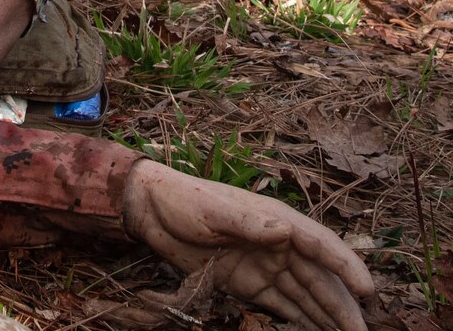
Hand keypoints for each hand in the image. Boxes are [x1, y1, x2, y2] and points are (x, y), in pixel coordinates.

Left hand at [123, 159, 373, 330]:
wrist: (150, 209)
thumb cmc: (183, 199)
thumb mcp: (213, 209)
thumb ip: (249, 222)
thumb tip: (286, 230)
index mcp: (276, 221)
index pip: (320, 245)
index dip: (346, 267)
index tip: (366, 289)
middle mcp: (279, 245)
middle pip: (319, 277)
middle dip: (342, 303)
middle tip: (362, 330)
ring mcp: (266, 266)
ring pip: (306, 295)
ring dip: (327, 316)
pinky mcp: (249, 285)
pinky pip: (282, 306)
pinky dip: (302, 320)